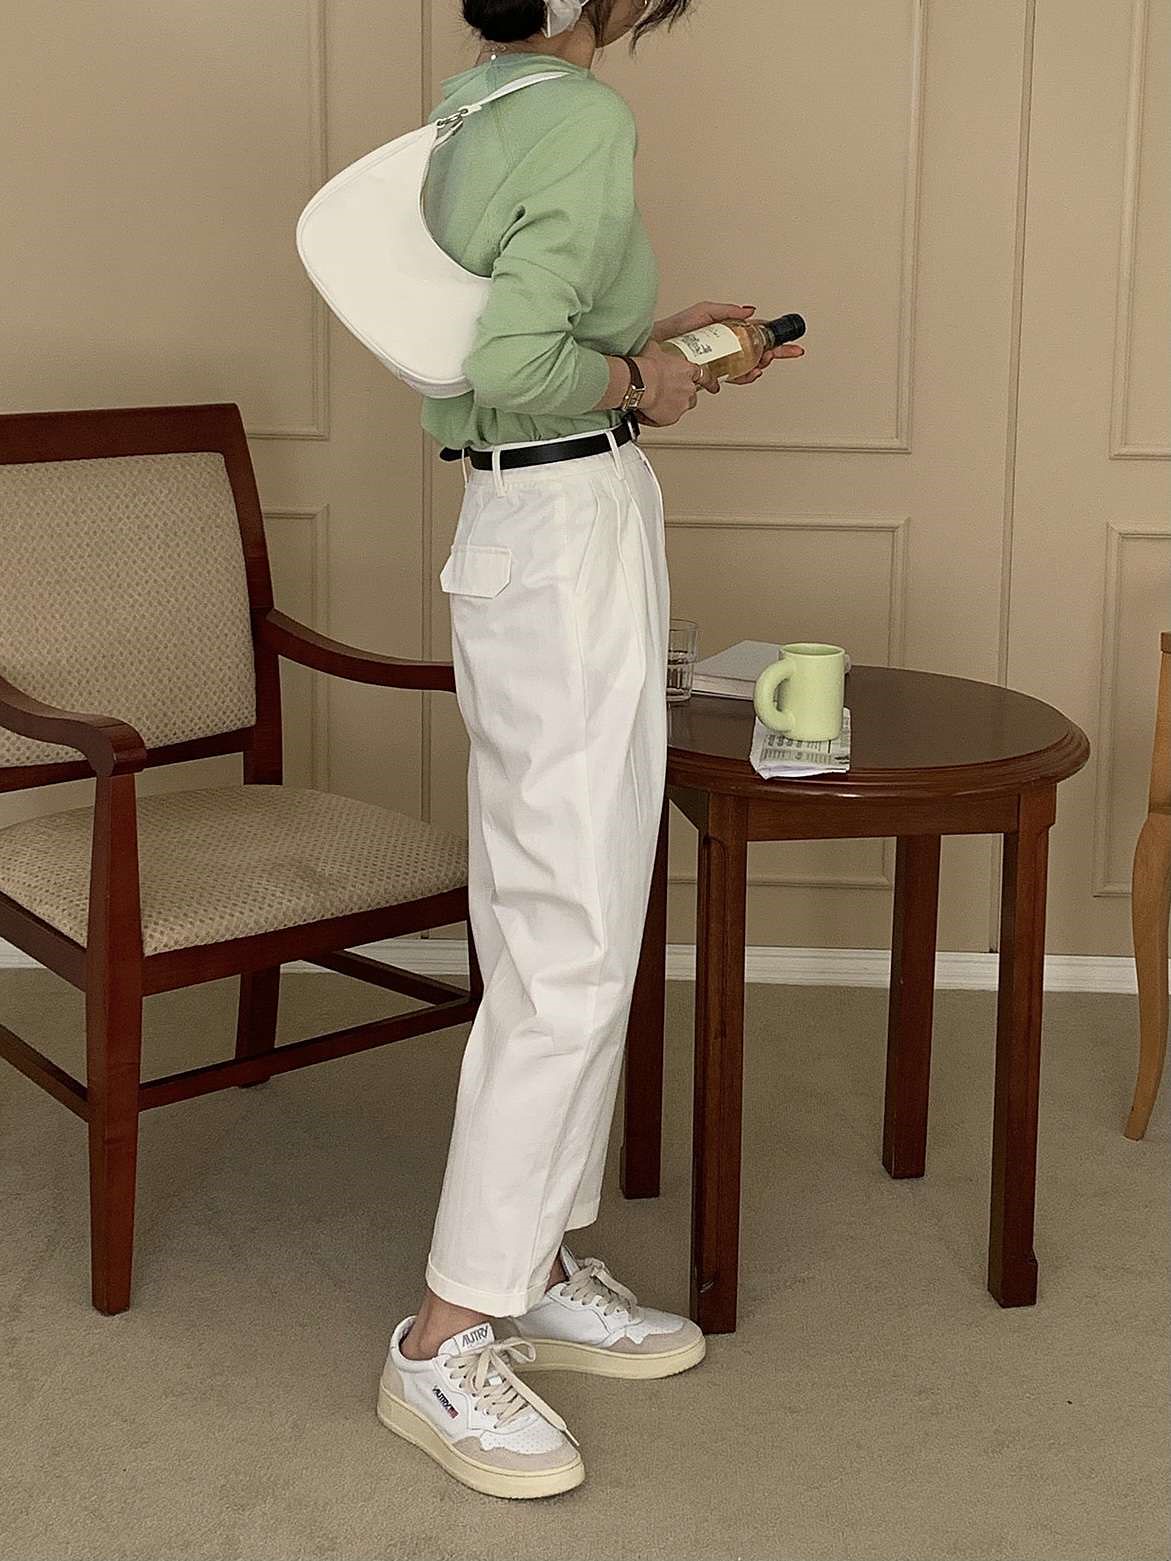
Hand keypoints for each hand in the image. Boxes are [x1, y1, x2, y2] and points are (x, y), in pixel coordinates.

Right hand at [632, 340, 704, 426]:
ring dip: (668, 407)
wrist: (639, 381)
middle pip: (691, 397)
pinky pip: (664, 419)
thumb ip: (658, 351)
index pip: (704, 377)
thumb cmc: (646, 364)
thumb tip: (652, 349)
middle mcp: (688, 389)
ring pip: (678, 409)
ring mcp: (681, 405)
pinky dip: (656, 417)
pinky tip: (645, 411)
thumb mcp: (653, 349)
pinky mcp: (671, 418)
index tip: (714, 387)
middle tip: (666, 394)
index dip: (710, 383)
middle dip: (681, 397)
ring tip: (652, 403)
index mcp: (687, 370)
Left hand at [650, 300, 804, 391]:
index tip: (788, 342)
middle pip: (757, 352)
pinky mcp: (711, 376)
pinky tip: (750, 372)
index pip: (756, 334)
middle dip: (773, 353)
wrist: (655, 349)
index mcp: (727, 332)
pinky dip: (744, 376)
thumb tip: (749, 311)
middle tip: (783, 353)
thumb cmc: (674, 330)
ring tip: (763, 362)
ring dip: (760, 365)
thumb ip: (726, 310)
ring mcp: (720, 363)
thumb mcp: (703, 311)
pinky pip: (733, 378)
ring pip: (748, 367)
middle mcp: (725, 348)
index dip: (773, 338)